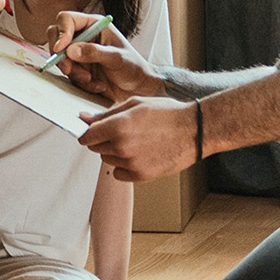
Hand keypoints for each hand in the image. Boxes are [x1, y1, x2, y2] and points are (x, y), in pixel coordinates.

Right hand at [48, 11, 163, 100]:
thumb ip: (94, 52)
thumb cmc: (133, 67)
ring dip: (74, 72)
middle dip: (61, 55)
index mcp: (94, 25)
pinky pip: (69, 75)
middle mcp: (84, 36)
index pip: (67, 20)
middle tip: (69, 68)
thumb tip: (71, 50)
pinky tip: (97, 85)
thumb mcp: (116, 58)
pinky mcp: (79, 69)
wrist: (138, 88)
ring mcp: (79, 53)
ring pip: (61, 59)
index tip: (61, 49)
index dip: (60, 32)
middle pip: (56, 37)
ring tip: (91, 80)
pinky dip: (81, 83)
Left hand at [79, 97, 197, 181]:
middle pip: (95, 148)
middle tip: (120, 131)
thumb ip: (107, 113)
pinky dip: (123, 166)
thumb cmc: (168, 113)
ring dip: (113, 152)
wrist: (195, 130)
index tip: (93, 131)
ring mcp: (131, 163)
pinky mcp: (141, 175)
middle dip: (102, 140)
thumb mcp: (135, 104)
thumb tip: (85, 118)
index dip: (88, 132)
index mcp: (119, 125)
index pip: (87, 136)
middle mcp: (122, 146)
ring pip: (107, 160)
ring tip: (134, 140)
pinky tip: (138, 154)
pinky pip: (119, 173)